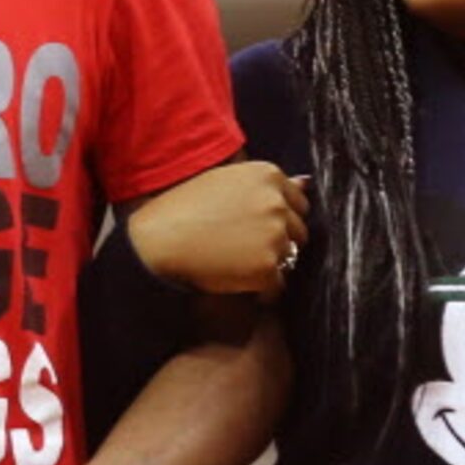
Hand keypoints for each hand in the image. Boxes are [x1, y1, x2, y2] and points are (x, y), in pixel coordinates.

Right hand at [124, 162, 309, 297]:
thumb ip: (267, 185)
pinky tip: (235, 279)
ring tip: (236, 262)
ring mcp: (274, 235)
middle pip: (299, 231)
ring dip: (270, 263)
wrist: (158, 239)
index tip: (254, 227)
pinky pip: (278, 285)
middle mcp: (277, 203)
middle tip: (242, 247)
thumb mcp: (226, 182)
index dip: (278, 218)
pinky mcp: (267, 267)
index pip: (299, 203)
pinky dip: (262, 289)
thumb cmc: (183, 208)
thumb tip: (306, 182)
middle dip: (278, 241)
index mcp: (268, 176)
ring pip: (290, 258)